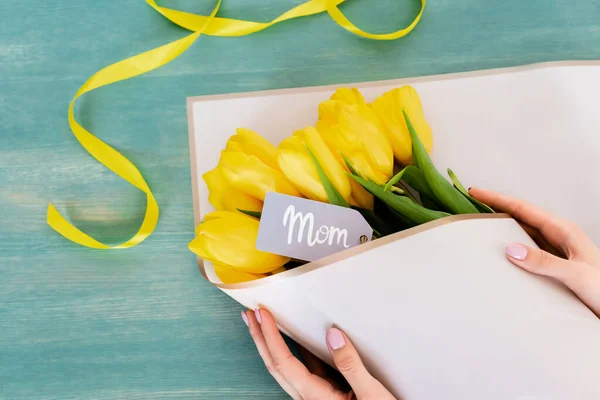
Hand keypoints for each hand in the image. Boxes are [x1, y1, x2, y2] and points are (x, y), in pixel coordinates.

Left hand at [242, 308, 395, 399]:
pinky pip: (304, 370)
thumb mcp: (371, 392)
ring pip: (285, 368)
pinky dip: (295, 351)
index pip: (283, 362)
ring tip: (263, 323)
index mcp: (316, 397)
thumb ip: (350, 364)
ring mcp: (315, 396)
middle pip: (275, 365)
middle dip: (260, 339)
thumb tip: (332, 336)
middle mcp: (310, 398)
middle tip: (250, 315)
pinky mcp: (325, 395)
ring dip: (272, 344)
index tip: (262, 314)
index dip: (270, 336)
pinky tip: (295, 339)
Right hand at [470, 188, 599, 315]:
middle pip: (520, 217)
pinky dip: (508, 248)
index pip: (523, 209)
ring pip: (521, 234)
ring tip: (478, 227)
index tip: (475, 191)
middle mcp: (558, 238)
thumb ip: (544, 262)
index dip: (497, 199)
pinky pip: (525, 251)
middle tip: (469, 206)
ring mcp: (554, 252)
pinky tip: (498, 254)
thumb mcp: (576, 275)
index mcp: (563, 231)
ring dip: (500, 228)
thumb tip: (511, 249)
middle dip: (494, 209)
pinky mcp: (552, 267)